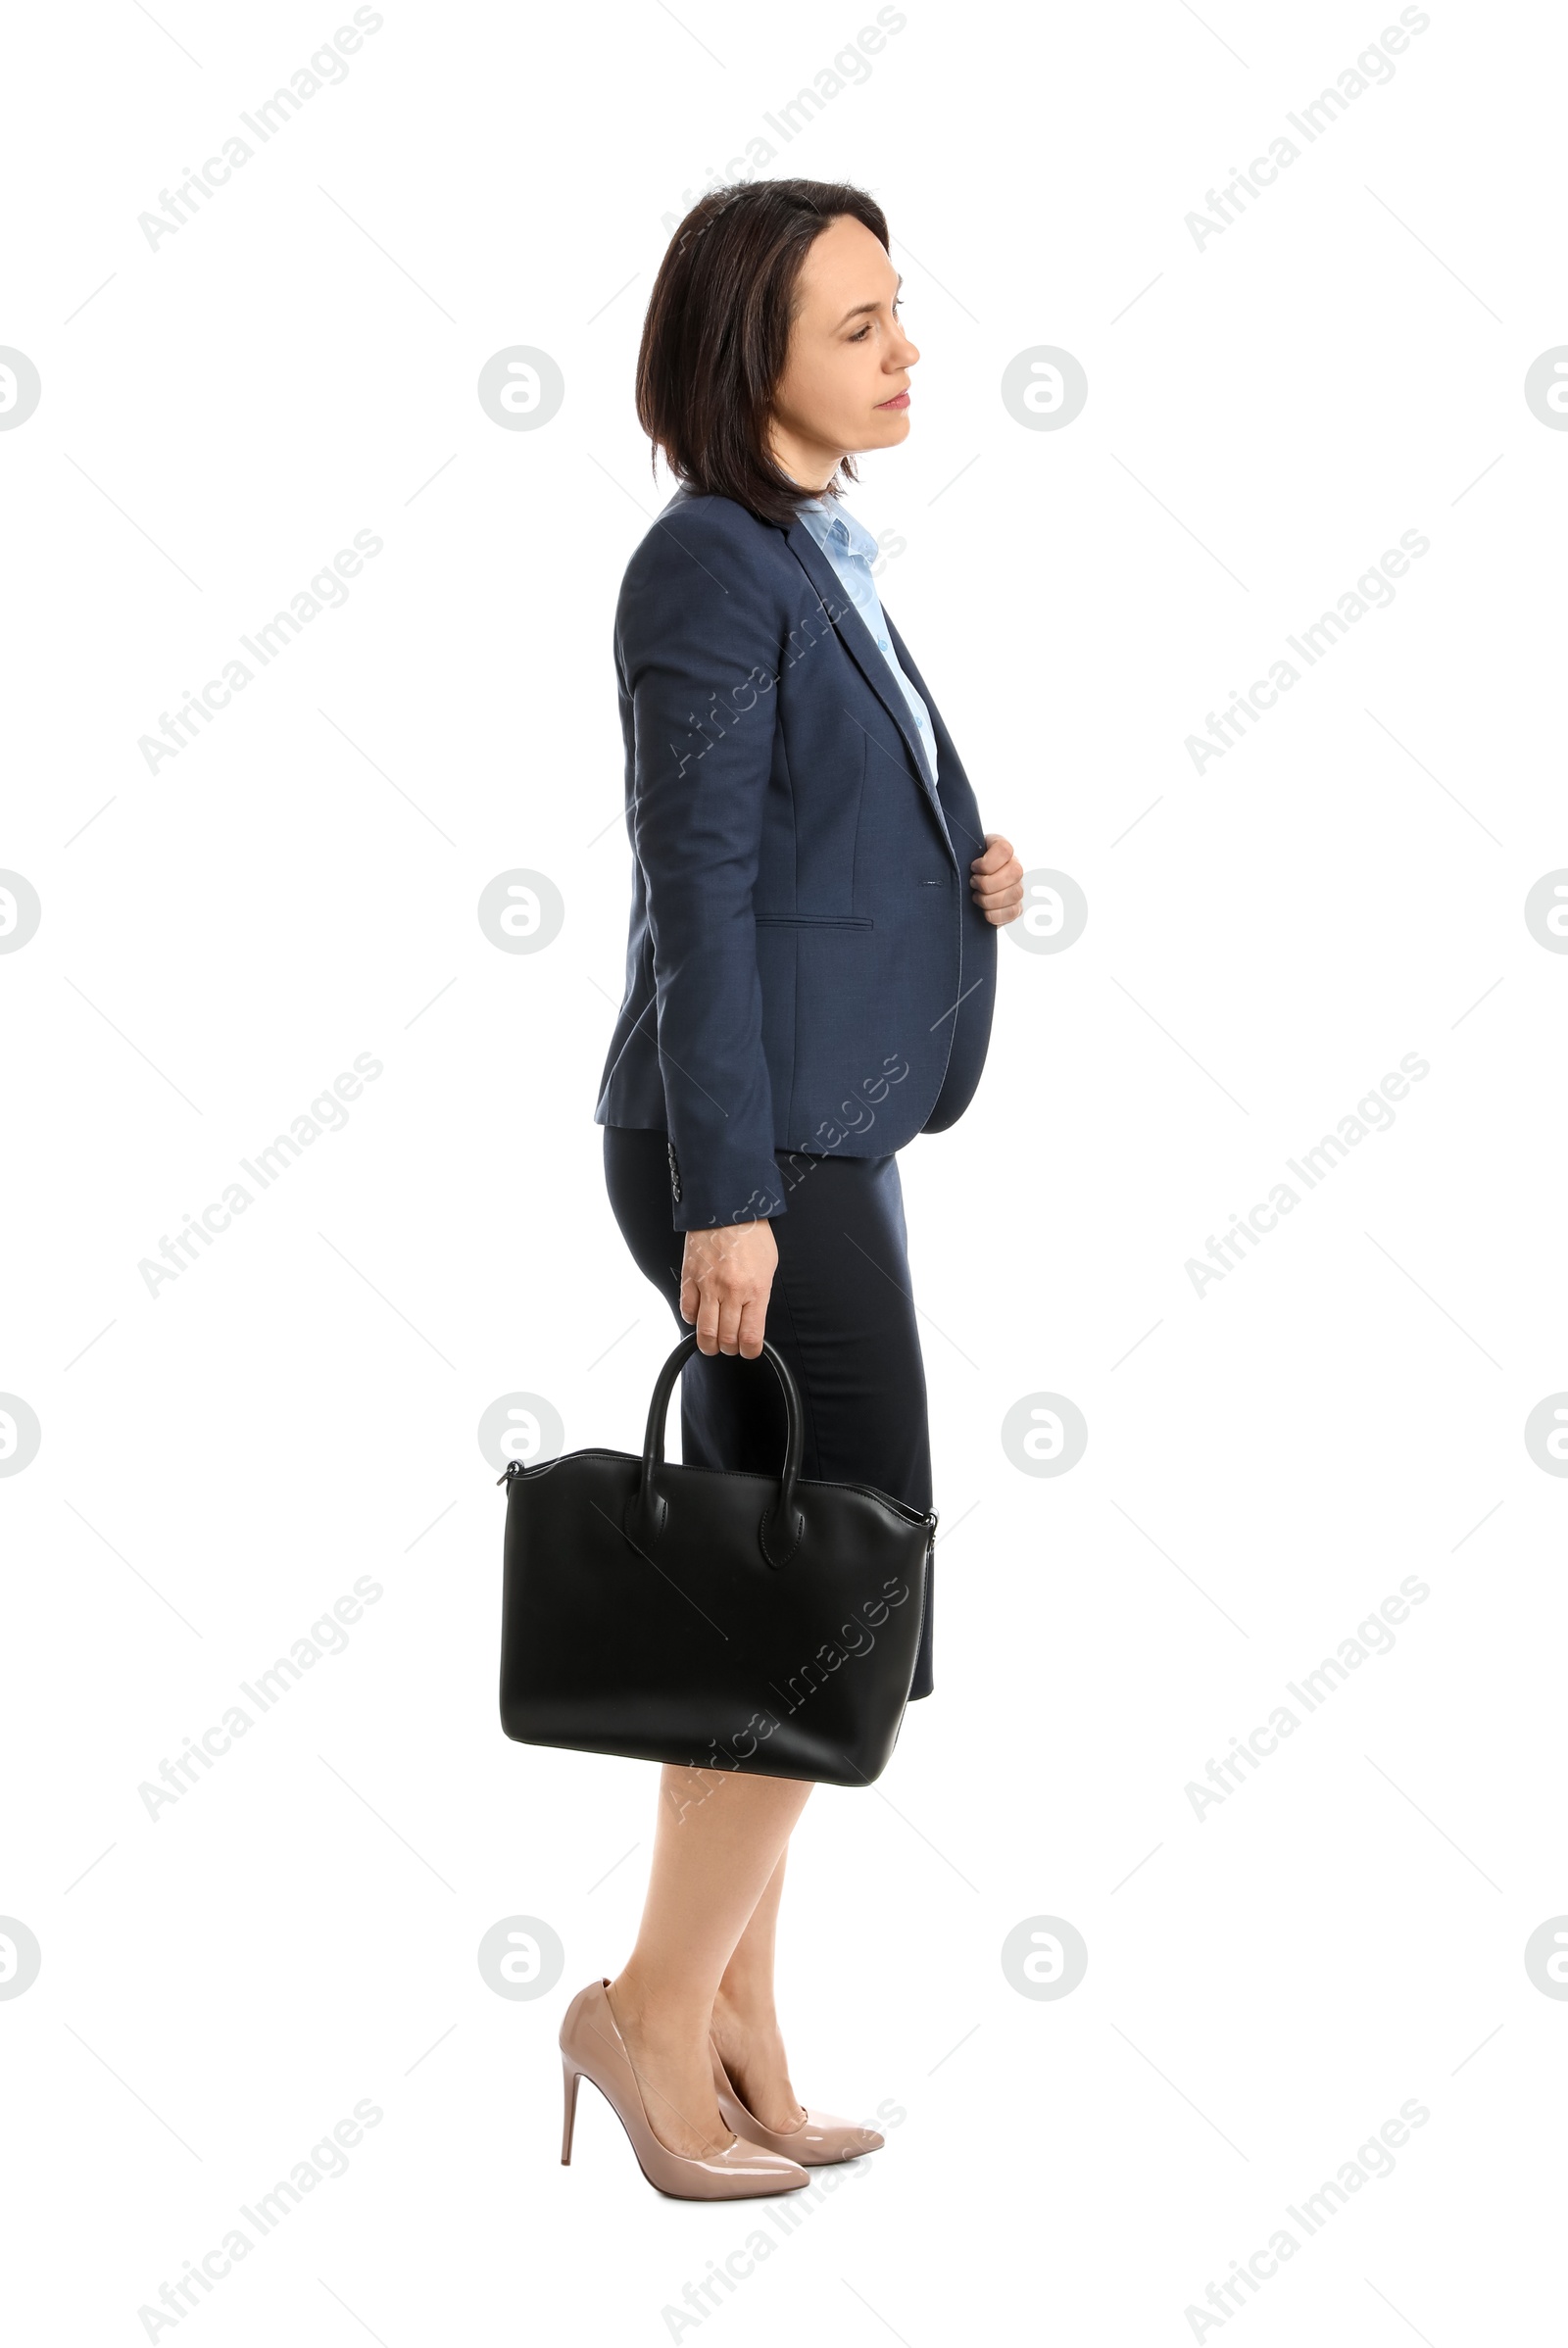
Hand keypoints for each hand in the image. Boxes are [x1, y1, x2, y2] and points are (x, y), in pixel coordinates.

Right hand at [680, 1220, 778, 1358]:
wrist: (727, 1206)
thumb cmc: (751, 1234)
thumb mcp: (769, 1266)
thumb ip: (760, 1294)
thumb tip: (753, 1318)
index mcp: (755, 1289)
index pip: (751, 1337)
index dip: (750, 1351)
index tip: (749, 1351)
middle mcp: (731, 1291)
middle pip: (726, 1339)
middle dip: (729, 1349)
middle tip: (730, 1346)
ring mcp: (707, 1285)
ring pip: (704, 1331)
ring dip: (709, 1343)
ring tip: (713, 1343)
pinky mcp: (689, 1277)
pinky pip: (687, 1310)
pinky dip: (692, 1320)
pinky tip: (699, 1317)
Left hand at [970, 831, 1023, 924]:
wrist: (963, 885)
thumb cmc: (962, 867)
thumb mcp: (962, 854)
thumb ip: (962, 852)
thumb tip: (957, 862)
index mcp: (1000, 848)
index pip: (1004, 849)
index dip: (987, 862)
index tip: (972, 867)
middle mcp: (1014, 865)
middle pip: (1014, 873)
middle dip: (987, 883)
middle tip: (972, 884)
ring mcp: (1017, 886)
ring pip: (1015, 893)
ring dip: (990, 899)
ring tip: (976, 897)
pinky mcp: (1016, 906)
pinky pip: (1013, 912)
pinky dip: (995, 914)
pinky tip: (983, 911)